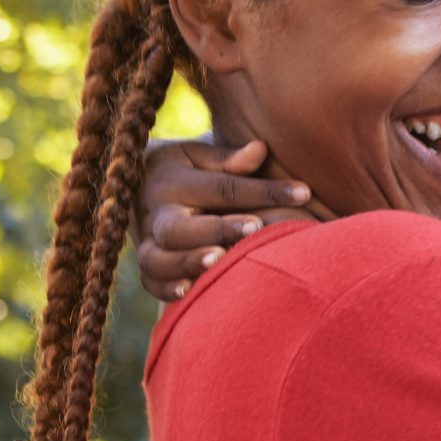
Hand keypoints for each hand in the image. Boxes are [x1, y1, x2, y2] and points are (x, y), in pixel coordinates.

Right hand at [135, 137, 314, 301]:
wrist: (136, 185)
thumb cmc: (186, 169)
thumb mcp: (200, 155)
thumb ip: (230, 159)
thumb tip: (260, 149)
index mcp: (172, 178)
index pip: (222, 187)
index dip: (264, 191)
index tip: (303, 193)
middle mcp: (154, 212)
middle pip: (180, 226)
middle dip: (217, 227)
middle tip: (256, 227)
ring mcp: (145, 242)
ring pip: (158, 258)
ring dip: (187, 261)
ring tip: (219, 261)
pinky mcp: (145, 266)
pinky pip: (150, 282)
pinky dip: (166, 289)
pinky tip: (188, 291)